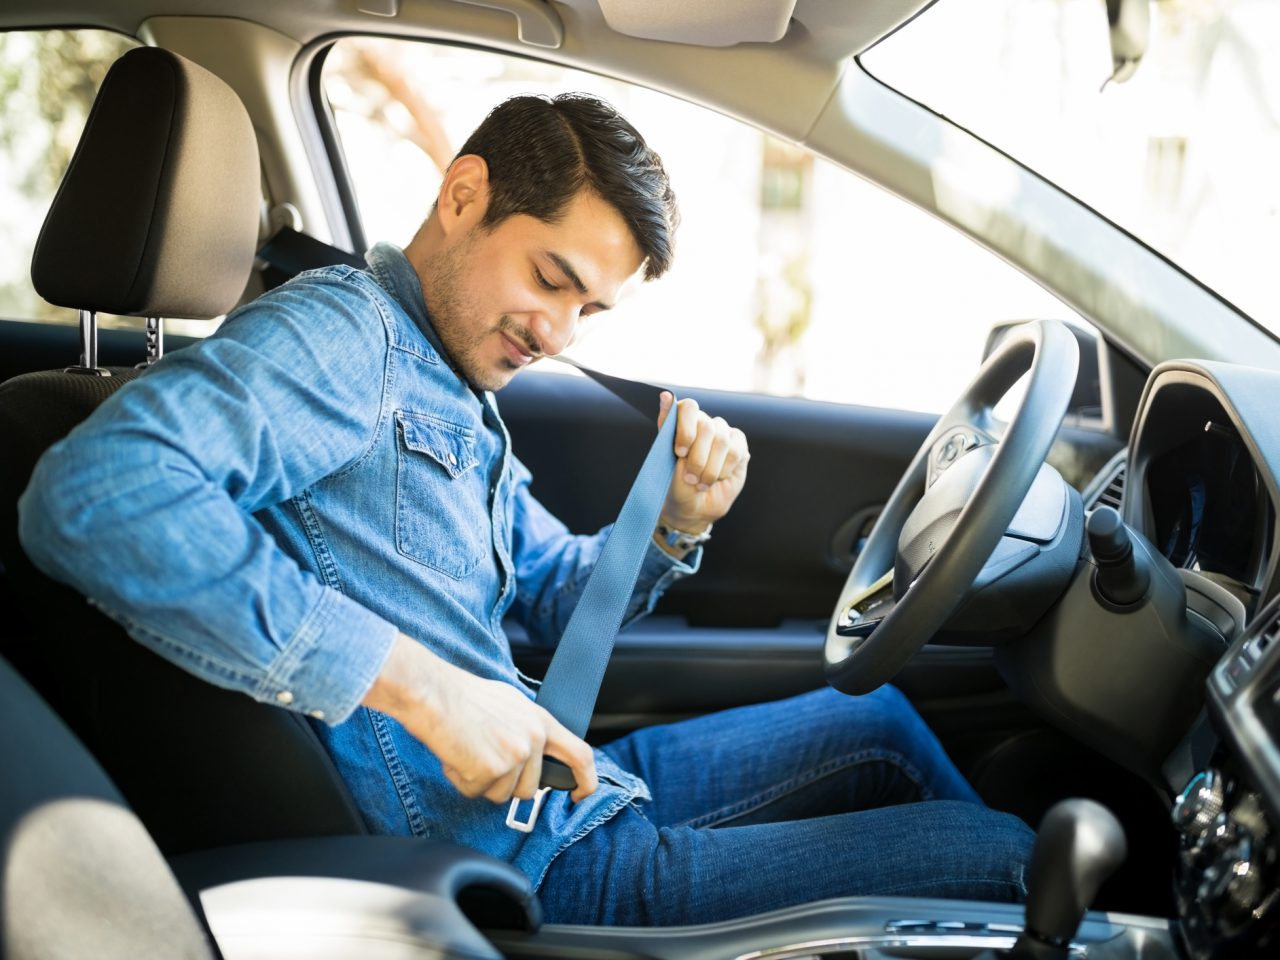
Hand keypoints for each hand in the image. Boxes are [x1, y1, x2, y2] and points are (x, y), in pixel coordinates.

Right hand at [363, 634, 597, 803]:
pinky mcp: (491, 770)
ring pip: (502, 795)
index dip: (585, 781)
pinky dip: (462, 781)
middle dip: (505, 785)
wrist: (435, 694)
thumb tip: (534, 752)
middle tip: (483, 760)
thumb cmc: (464, 697)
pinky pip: (476, 793)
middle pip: (529, 789)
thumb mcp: (511, 705)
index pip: (580, 755)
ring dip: (482, 782)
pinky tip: (456, 756)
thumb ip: (528, 729)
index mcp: (541, 721)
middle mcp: (533, 739)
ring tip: (468, 752)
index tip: (579, 795)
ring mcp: (514, 756)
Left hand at [657, 392, 748, 532]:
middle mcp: (703, 424)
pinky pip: (736, 452)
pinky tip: (717, 477)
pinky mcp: (739, 445)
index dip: (686, 429)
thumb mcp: (663, 459)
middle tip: (690, 478)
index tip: (680, 453)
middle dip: (698, 458)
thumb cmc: (675, 484)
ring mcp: (722, 433)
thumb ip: (666, 427)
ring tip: (701, 483)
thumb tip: (665, 394)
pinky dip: (724, 469)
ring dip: (710, 468)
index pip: (688, 407)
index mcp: (682, 423)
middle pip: (706, 426)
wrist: (693, 508)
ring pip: (722, 441)